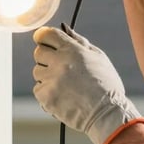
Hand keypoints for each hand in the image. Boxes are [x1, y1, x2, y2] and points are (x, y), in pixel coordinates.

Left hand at [33, 25, 143, 143]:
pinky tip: (63, 96)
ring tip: (66, 86)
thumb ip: (80, 42)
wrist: (107, 114)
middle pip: (38, 52)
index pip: (46, 34)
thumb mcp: (99, 58)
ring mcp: (51, 80)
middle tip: (61, 68)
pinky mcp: (46, 97)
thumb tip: (65, 29)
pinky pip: (38, 89)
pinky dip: (47, 93)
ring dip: (47, 77)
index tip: (45, 41)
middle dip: (47, 58)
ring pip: (37, 72)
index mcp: (72, 50)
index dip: (44, 37)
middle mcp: (59, 63)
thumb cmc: (106, 86)